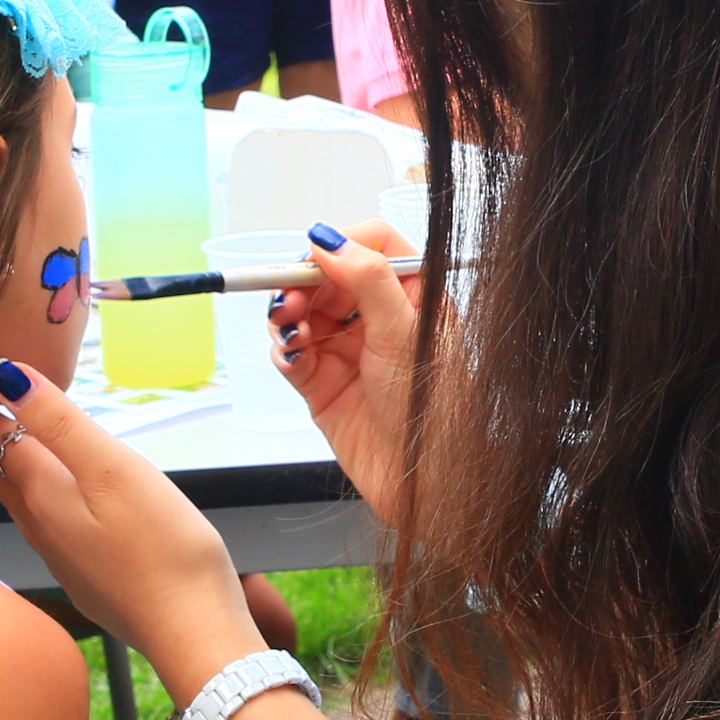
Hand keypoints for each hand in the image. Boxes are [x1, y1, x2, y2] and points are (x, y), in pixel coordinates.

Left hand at [0, 362, 262, 698]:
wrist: (190, 633)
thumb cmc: (162, 548)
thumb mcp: (112, 468)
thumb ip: (59, 422)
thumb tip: (6, 376)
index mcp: (43, 494)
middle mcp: (41, 528)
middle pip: (0, 473)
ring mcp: (62, 560)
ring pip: (21, 504)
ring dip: (10, 468)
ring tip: (12, 442)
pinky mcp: (86, 580)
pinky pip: (48, 529)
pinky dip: (40, 500)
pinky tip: (63, 501)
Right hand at [272, 222, 421, 530]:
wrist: (421, 479)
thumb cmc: (434, 410)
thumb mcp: (405, 331)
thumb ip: (368, 278)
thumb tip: (330, 240)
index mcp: (413, 297)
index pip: (372, 246)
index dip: (341, 246)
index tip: (317, 259)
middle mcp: (380, 320)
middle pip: (328, 278)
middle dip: (305, 283)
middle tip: (293, 300)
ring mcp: (350, 351)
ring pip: (304, 313)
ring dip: (289, 314)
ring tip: (290, 328)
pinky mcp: (323, 383)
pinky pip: (292, 353)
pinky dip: (285, 349)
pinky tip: (292, 355)